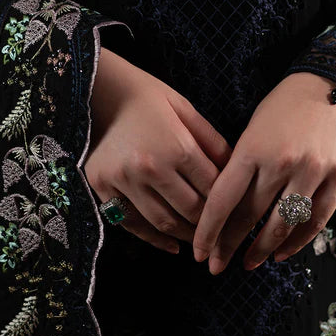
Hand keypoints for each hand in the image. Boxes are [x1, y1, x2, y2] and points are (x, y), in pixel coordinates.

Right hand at [84, 46, 231, 253]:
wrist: (99, 90)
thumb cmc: (147, 97)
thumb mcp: (184, 109)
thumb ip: (211, 141)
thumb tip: (235, 170)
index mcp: (177, 146)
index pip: (211, 187)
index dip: (227, 203)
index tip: (236, 215)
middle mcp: (151, 168)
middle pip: (190, 210)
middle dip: (210, 226)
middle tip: (223, 236)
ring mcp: (123, 180)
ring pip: (163, 222)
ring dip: (185, 236)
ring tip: (200, 242)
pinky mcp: (102, 187)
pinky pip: (131, 222)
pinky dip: (153, 238)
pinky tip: (171, 245)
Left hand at [192, 72, 335, 273]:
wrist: (331, 86)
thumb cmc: (284, 106)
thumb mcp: (252, 129)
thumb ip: (241, 167)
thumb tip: (224, 209)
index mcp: (253, 148)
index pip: (224, 200)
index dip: (209, 231)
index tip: (199, 252)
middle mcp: (282, 162)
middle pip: (251, 217)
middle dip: (230, 246)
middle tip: (217, 265)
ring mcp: (313, 171)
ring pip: (283, 225)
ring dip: (262, 249)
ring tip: (249, 263)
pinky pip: (315, 221)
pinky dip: (297, 242)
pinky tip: (282, 253)